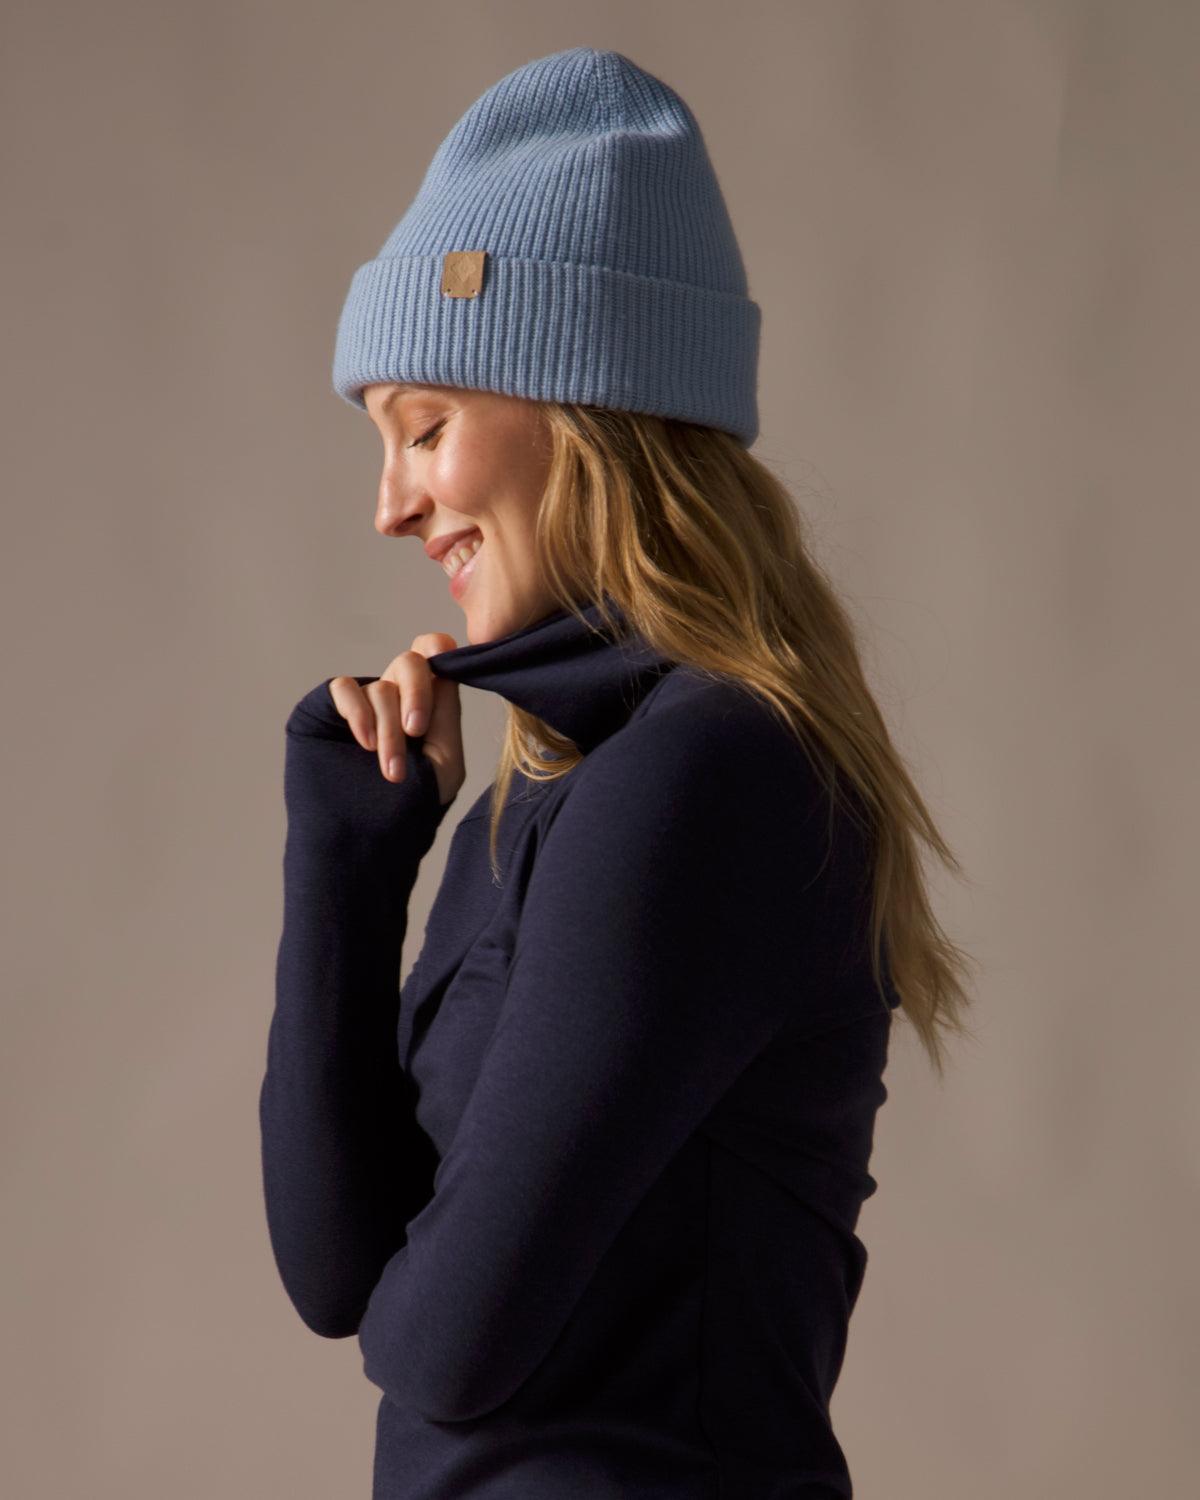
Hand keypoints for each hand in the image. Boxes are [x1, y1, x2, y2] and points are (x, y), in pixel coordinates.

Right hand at [327, 632, 464, 807]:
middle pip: (410, 662)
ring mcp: (359, 706)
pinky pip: (344, 688)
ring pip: (380, 687)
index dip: (438, 650)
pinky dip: (358, 712)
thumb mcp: (445, 760)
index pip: (433, 657)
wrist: (365, 844)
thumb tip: (445, 656)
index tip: (443, 667)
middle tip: (416, 732)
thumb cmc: (410, 811)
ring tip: (390, 770)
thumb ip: (447, 709)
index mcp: (424, 706)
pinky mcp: (324, 713)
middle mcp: (392, 700)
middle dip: (417, 694)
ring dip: (388, 728)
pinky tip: (365, 743)